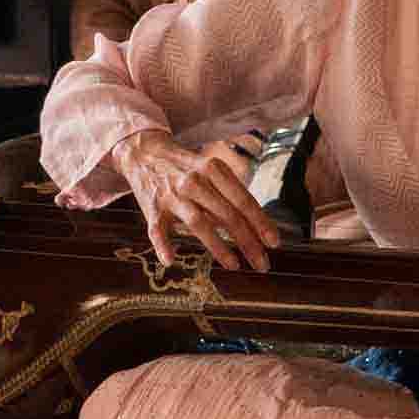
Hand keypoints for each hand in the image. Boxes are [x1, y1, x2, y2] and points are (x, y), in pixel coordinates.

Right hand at [110, 129, 277, 270]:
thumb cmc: (187, 168)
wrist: (145, 153)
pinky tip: (171, 260)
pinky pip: (157, 230)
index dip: (260, 222)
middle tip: (262, 263)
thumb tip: (258, 224)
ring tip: (235, 265)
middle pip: (226, 214)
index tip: (274, 243)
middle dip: (247, 241)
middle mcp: (193, 181)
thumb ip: (231, 193)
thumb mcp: (211, 170)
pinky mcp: (152, 209)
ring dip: (218, 246)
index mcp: (213, 169)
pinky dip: (163, 245)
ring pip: (198, 223)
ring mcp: (172, 195)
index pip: (242, 199)